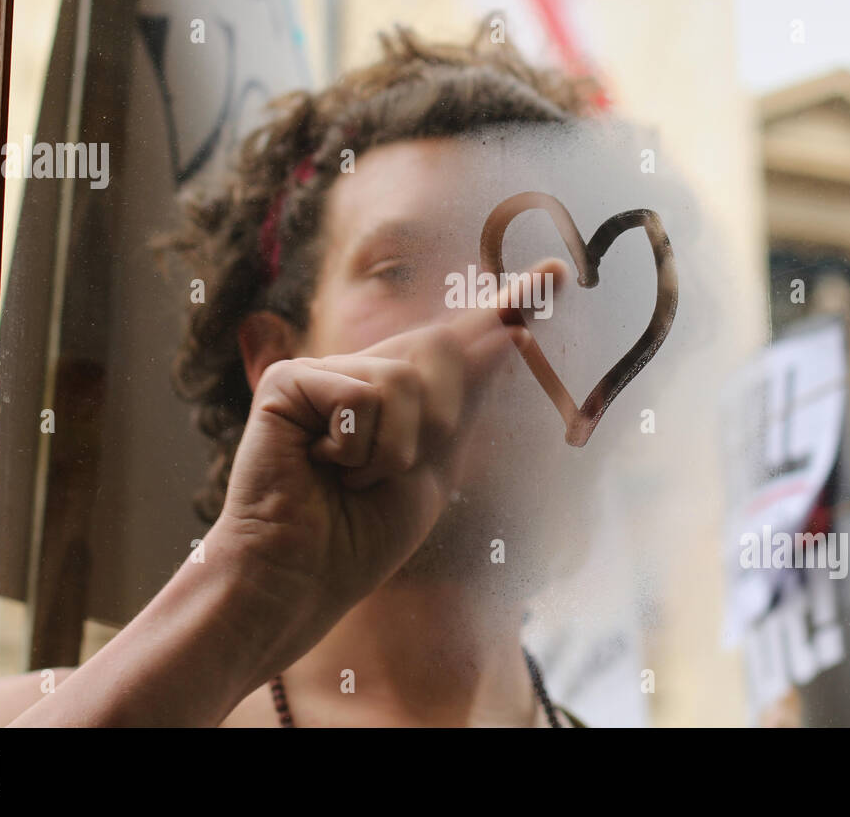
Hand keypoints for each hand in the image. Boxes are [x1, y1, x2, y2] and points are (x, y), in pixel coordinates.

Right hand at [211, 258, 566, 663]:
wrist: (305, 576)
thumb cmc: (363, 535)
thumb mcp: (434, 462)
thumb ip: (464, 397)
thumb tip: (509, 329)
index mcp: (400, 393)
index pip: (463, 339)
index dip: (512, 305)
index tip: (559, 273)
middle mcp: (364, 372)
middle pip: (443, 352)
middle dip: (437, 423)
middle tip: (390, 475)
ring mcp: (324, 373)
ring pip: (404, 383)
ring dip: (393, 452)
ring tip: (352, 478)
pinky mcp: (291, 381)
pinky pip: (363, 398)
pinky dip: (357, 450)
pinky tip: (321, 466)